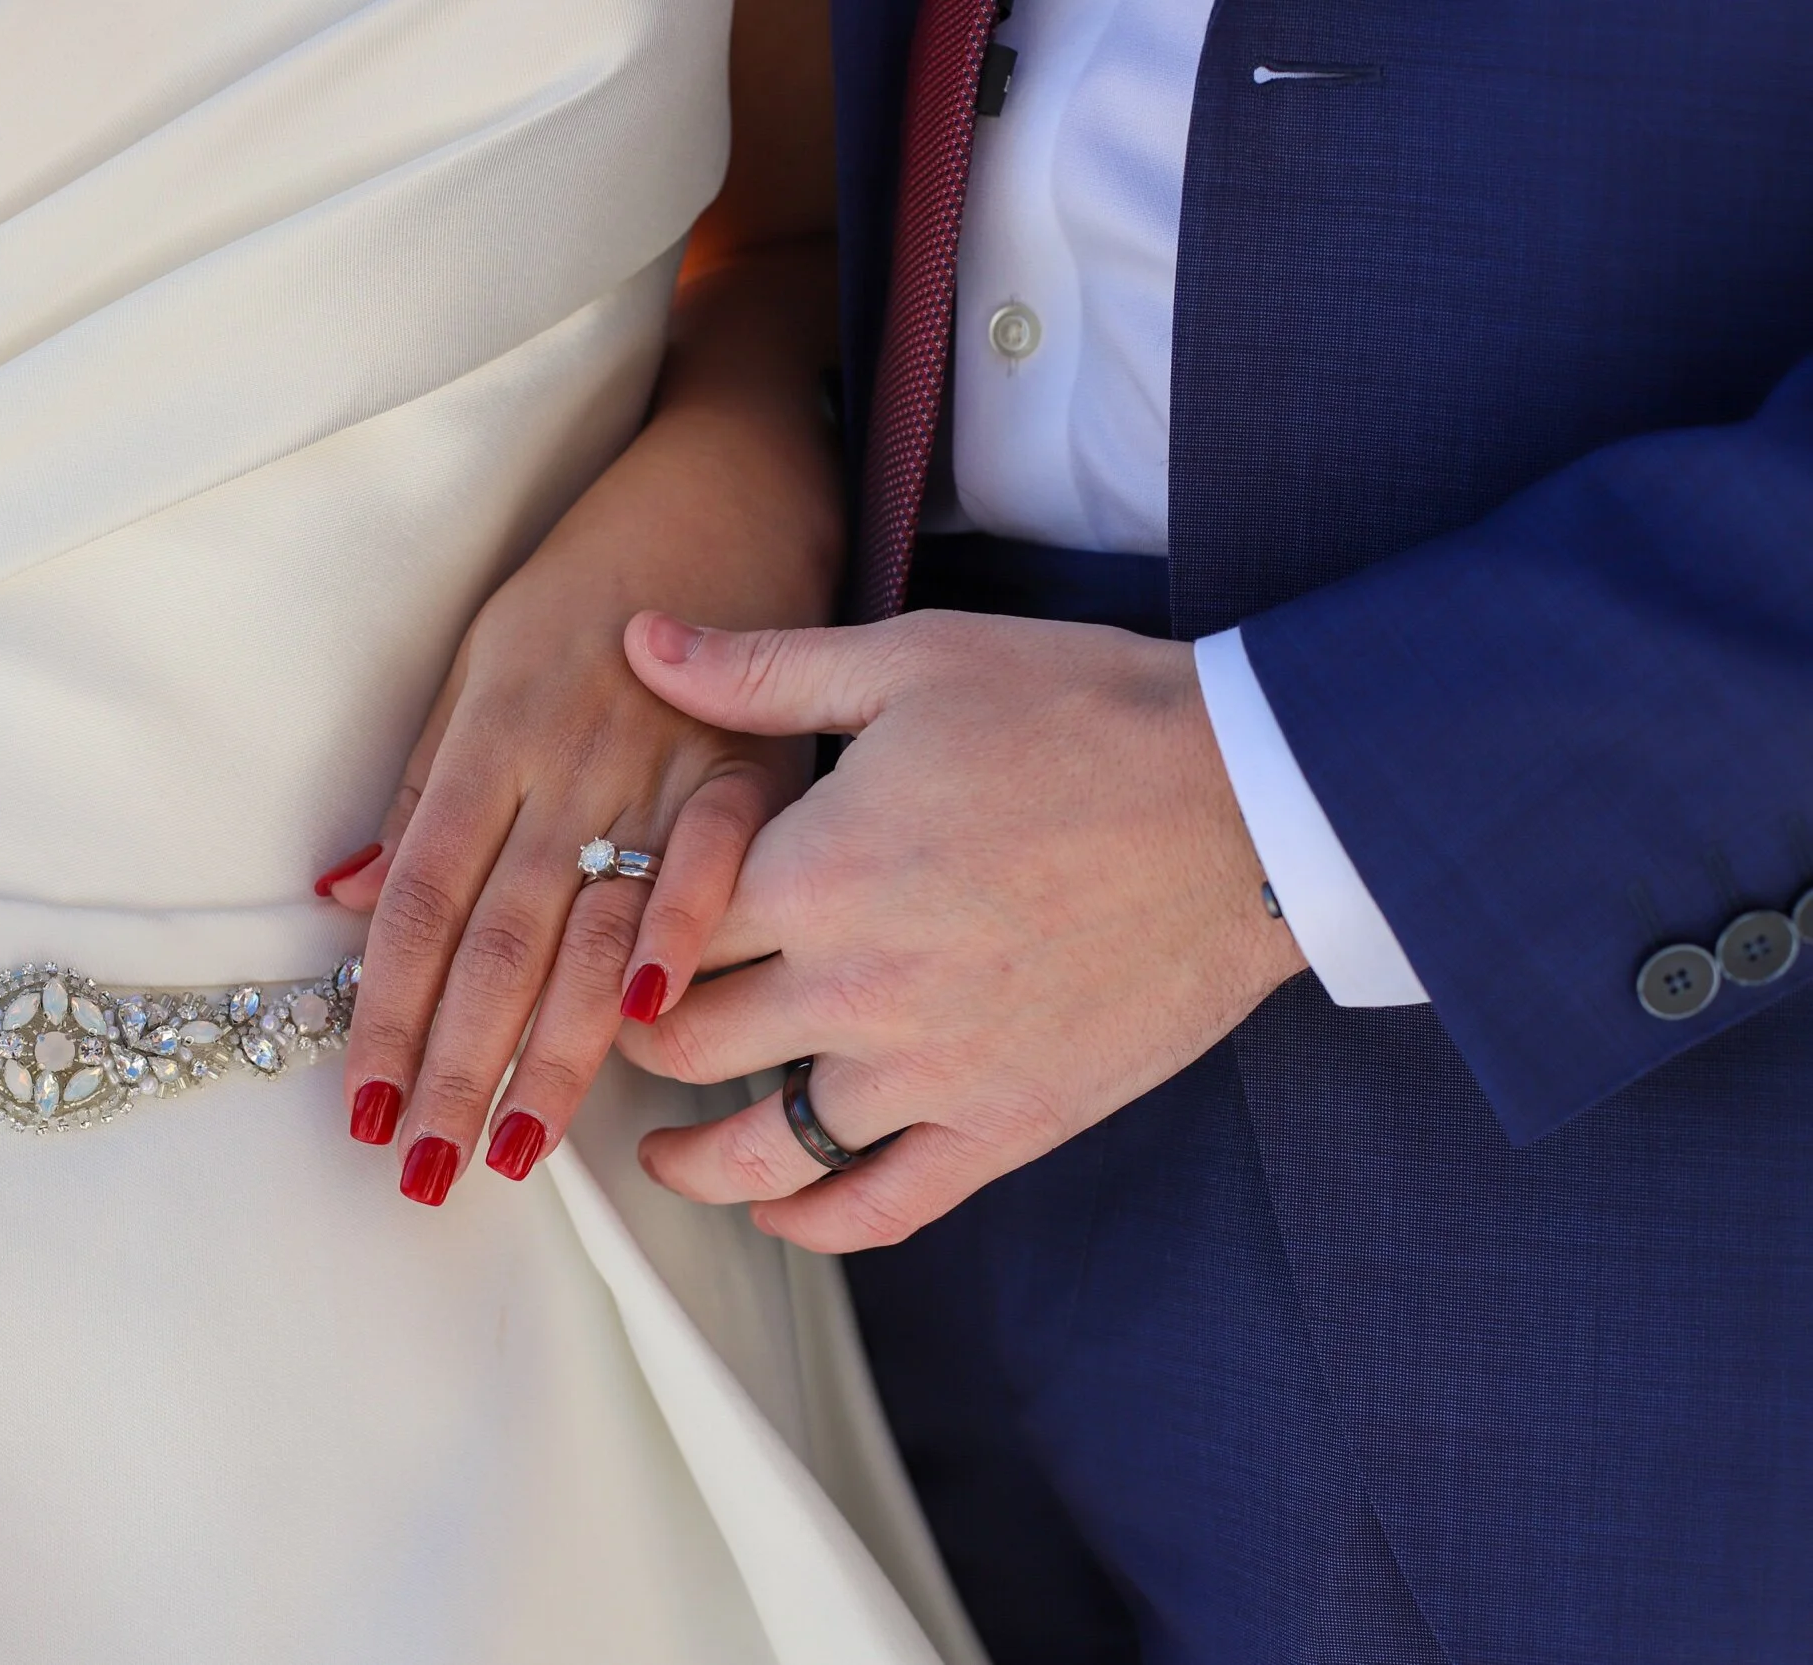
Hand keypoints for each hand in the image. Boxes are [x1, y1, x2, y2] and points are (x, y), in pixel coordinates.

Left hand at [321, 248, 841, 1205]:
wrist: (739, 477)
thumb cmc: (596, 563)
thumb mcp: (483, 647)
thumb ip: (424, 780)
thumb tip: (338, 890)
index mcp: (492, 734)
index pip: (419, 900)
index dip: (383, 1009)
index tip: (358, 1107)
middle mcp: (569, 764)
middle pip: (498, 939)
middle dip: (455, 1064)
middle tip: (420, 1171)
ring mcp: (665, 771)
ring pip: (597, 931)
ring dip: (554, 1046)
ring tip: (512, 1146)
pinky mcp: (759, 773)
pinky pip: (717, 867)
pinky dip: (684, 939)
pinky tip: (659, 1026)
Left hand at [614, 609, 1309, 1250]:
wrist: (1252, 801)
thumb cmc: (1085, 713)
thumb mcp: (912, 661)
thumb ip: (762, 671)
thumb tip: (638, 641)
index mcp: (814, 871)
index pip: (662, 923)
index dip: (622, 922)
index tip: (609, 920)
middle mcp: (852, 986)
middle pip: (685, 1042)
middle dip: (634, 1036)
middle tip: (621, 1027)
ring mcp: (929, 1071)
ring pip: (760, 1149)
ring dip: (690, 1158)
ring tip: (662, 1150)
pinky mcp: (1005, 1124)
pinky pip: (879, 1205)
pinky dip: (811, 1220)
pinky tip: (779, 1206)